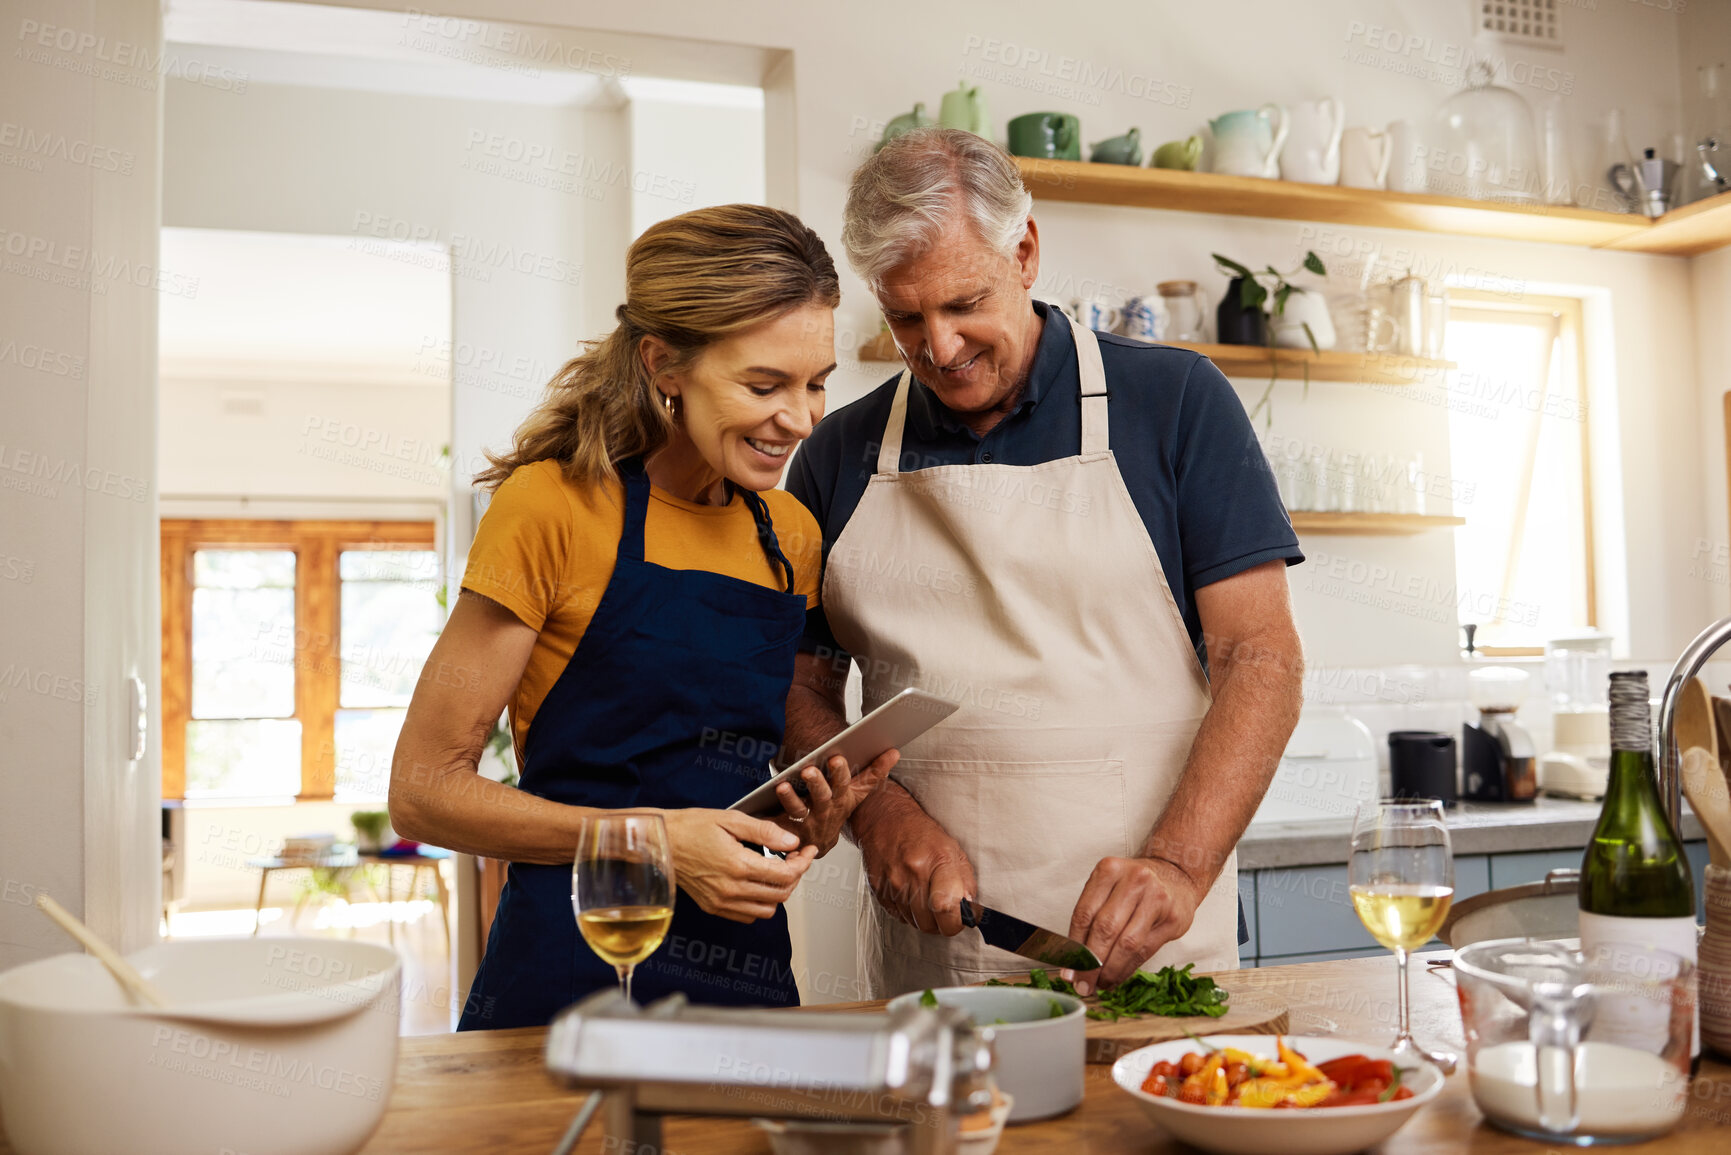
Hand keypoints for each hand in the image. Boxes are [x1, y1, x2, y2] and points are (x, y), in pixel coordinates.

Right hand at [660, 809, 817, 923]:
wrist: (661, 843)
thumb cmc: (692, 827)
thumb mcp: (731, 820)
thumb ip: (765, 831)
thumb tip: (792, 841)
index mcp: (738, 865)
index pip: (786, 875)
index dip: (803, 863)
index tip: (807, 850)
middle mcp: (731, 889)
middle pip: (781, 894)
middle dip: (795, 876)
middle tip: (796, 858)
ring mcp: (721, 902)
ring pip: (767, 910)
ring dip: (779, 892)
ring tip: (777, 871)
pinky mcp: (713, 908)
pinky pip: (748, 916)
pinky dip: (760, 904)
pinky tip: (757, 884)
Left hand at [772, 749, 898, 855]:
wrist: (819, 844)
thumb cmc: (837, 809)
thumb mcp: (857, 792)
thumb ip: (875, 771)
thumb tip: (894, 751)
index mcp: (842, 798)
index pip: (845, 784)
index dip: (841, 773)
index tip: (835, 758)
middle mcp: (826, 811)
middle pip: (823, 796)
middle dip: (817, 783)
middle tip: (808, 770)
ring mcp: (807, 822)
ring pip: (800, 810)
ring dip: (791, 799)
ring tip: (782, 786)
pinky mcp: (789, 829)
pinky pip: (780, 822)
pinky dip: (772, 813)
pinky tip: (764, 801)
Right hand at [854, 801, 976, 935]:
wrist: (884, 819)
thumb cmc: (921, 833)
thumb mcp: (953, 849)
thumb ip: (966, 882)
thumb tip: (971, 911)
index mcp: (938, 860)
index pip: (947, 909)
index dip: (957, 921)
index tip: (960, 917)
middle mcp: (913, 873)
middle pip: (930, 924)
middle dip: (940, 923)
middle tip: (944, 909)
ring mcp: (893, 883)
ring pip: (914, 923)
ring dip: (924, 917)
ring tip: (925, 895)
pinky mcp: (878, 890)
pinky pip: (898, 917)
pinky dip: (907, 912)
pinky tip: (910, 893)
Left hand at [1066, 856, 1201, 992]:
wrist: (1176, 875)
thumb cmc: (1135, 886)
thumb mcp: (1109, 888)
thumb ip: (1091, 918)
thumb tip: (1072, 960)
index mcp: (1109, 869)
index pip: (1084, 914)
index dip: (1074, 946)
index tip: (1068, 970)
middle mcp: (1134, 880)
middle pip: (1105, 929)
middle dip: (1091, 963)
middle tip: (1083, 984)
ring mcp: (1156, 898)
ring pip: (1126, 943)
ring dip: (1110, 970)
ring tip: (1100, 984)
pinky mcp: (1172, 918)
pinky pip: (1144, 951)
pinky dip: (1127, 969)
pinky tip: (1117, 977)